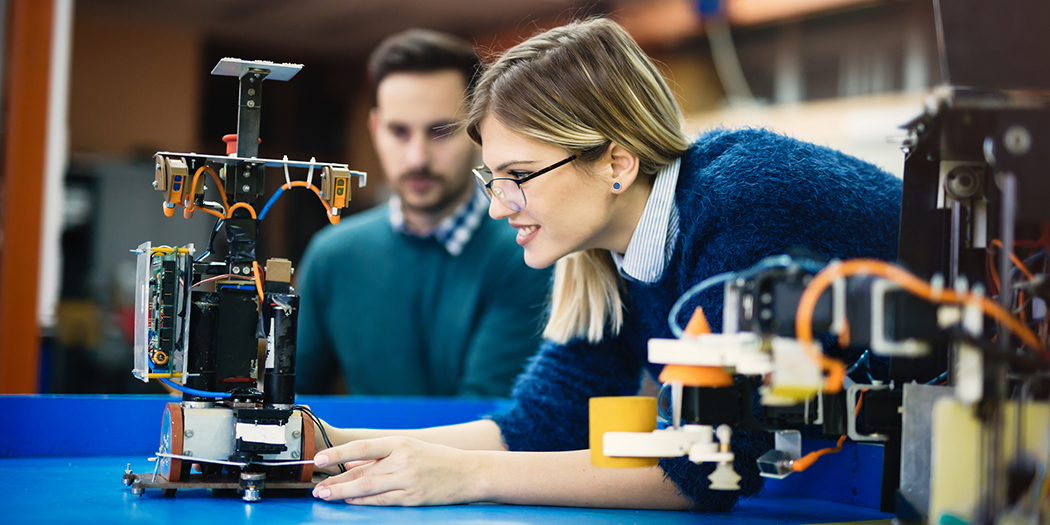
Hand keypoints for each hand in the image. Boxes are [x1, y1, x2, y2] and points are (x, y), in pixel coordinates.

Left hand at [311, 436, 483, 505]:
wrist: (469, 473)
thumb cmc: (437, 459)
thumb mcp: (409, 449)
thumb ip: (381, 457)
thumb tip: (351, 464)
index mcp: (400, 443)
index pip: (362, 448)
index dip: (338, 453)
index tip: (319, 458)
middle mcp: (402, 461)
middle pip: (361, 472)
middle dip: (336, 480)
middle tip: (317, 486)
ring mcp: (408, 481)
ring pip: (368, 488)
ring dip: (343, 492)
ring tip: (326, 495)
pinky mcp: (413, 498)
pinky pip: (382, 501)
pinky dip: (363, 501)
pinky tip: (350, 501)